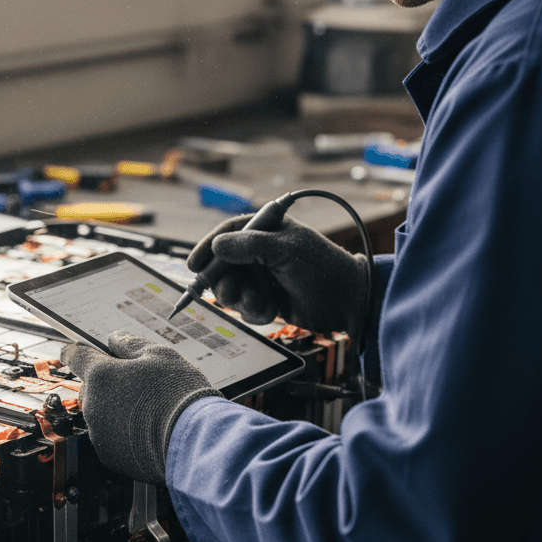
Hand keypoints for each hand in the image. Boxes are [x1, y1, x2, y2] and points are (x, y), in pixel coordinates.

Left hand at [61, 331, 220, 485]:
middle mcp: (93, 405)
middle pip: (92, 387)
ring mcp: (100, 433)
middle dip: (107, 383)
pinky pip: (111, 437)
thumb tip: (115, 339)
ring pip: (101, 413)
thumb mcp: (160, 355)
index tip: (73, 350)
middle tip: (138, 383)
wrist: (194, 443)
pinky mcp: (110, 456)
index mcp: (101, 375)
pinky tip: (148, 429)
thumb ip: (130, 344)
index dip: (76, 350)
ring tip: (150, 409)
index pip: (76, 356)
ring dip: (117, 409)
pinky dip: (124, 432)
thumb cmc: (179, 396)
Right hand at [187, 213, 369, 337]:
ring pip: (232, 291)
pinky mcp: (267, 300)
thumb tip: (216, 246)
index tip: (194, 265)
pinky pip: (246, 309)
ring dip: (242, 300)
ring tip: (260, 302)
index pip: (227, 234)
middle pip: (222, 266)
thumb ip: (248, 246)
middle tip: (230, 293)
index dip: (207, 248)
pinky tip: (272, 310)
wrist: (347, 300)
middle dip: (224, 282)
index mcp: (265, 230)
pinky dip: (255, 312)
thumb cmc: (321, 267)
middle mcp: (260, 253)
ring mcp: (263, 277)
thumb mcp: (284, 249)